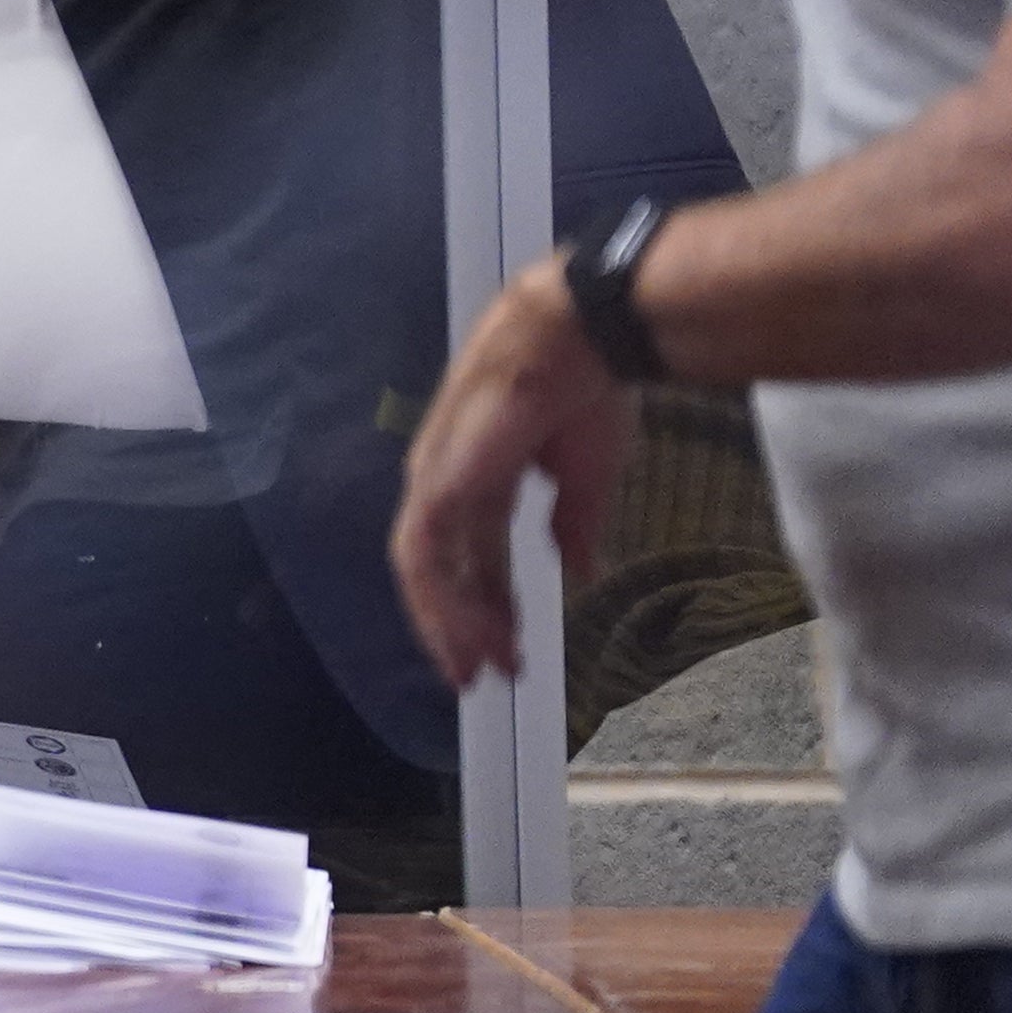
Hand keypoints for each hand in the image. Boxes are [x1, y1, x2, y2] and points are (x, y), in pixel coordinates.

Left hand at [389, 260, 636, 692]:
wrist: (582, 340)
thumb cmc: (587, 393)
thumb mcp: (586, 477)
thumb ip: (574, 526)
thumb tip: (577, 572)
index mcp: (482, 476)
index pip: (473, 552)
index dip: (492, 601)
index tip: (512, 648)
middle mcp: (447, 480)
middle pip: (443, 567)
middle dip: (467, 623)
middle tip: (492, 671)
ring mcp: (437, 479)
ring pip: (426, 570)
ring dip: (452, 624)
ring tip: (481, 669)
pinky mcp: (439, 481)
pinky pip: (424, 554)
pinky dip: (440, 600)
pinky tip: (469, 636)